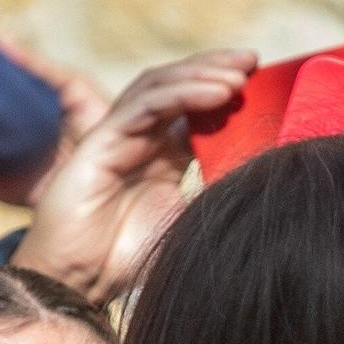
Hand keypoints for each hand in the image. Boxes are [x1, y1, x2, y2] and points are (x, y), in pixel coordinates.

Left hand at [0, 42, 110, 204]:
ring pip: (30, 72)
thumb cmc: (55, 200)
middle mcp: (47, 107)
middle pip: (11, 77)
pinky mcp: (88, 98)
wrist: (100, 215)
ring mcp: (69, 101)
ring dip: (3, 54)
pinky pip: (57, 75)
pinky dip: (29, 61)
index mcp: (25, 122)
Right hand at [11, 50, 254, 303]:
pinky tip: (214, 93)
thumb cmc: (127, 260)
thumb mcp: (186, 223)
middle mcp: (139, 140)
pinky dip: (180, 95)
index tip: (264, 83)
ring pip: (158, 88)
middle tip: (254, 60)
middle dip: (215, 68)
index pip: (194, 109)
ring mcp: (116, 138)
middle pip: (176, 87)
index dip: (225, 91)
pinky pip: (142, 108)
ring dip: (200, 75)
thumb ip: (211, 197)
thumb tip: (258, 180)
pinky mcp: (97, 143)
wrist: (78, 283)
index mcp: (161, 157)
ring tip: (239, 75)